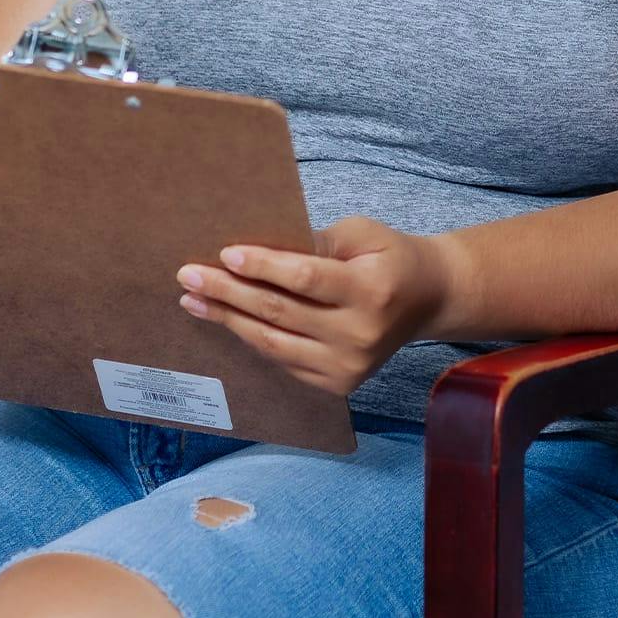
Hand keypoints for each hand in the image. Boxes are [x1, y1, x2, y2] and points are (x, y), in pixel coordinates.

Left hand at [174, 215, 459, 396]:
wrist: (428, 298)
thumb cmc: (389, 256)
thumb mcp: (363, 233)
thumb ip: (317, 241)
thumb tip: (259, 251)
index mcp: (371, 290)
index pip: (306, 279)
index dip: (264, 266)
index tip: (225, 253)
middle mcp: (360, 335)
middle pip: (281, 312)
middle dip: (229, 292)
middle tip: (188, 275)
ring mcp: (348, 366)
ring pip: (273, 342)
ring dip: (228, 320)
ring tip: (194, 300)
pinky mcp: (337, 384)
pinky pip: (282, 360)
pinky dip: (252, 339)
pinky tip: (228, 321)